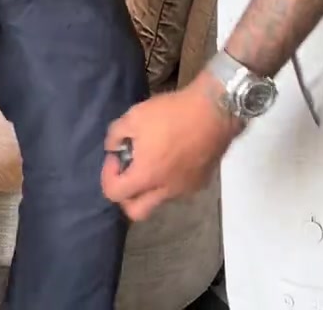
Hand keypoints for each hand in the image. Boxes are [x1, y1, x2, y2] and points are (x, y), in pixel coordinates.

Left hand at [101, 72, 243, 221]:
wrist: (214, 111)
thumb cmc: (172, 113)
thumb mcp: (135, 116)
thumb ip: (116, 135)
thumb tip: (113, 148)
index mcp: (146, 176)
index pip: (114, 194)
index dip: (107, 176)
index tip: (115, 156)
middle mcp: (165, 191)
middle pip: (136, 211)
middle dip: (127, 195)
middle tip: (128, 170)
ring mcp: (186, 189)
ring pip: (159, 199)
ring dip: (149, 186)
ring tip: (152, 157)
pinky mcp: (201, 182)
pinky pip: (178, 188)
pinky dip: (169, 178)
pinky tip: (173, 155)